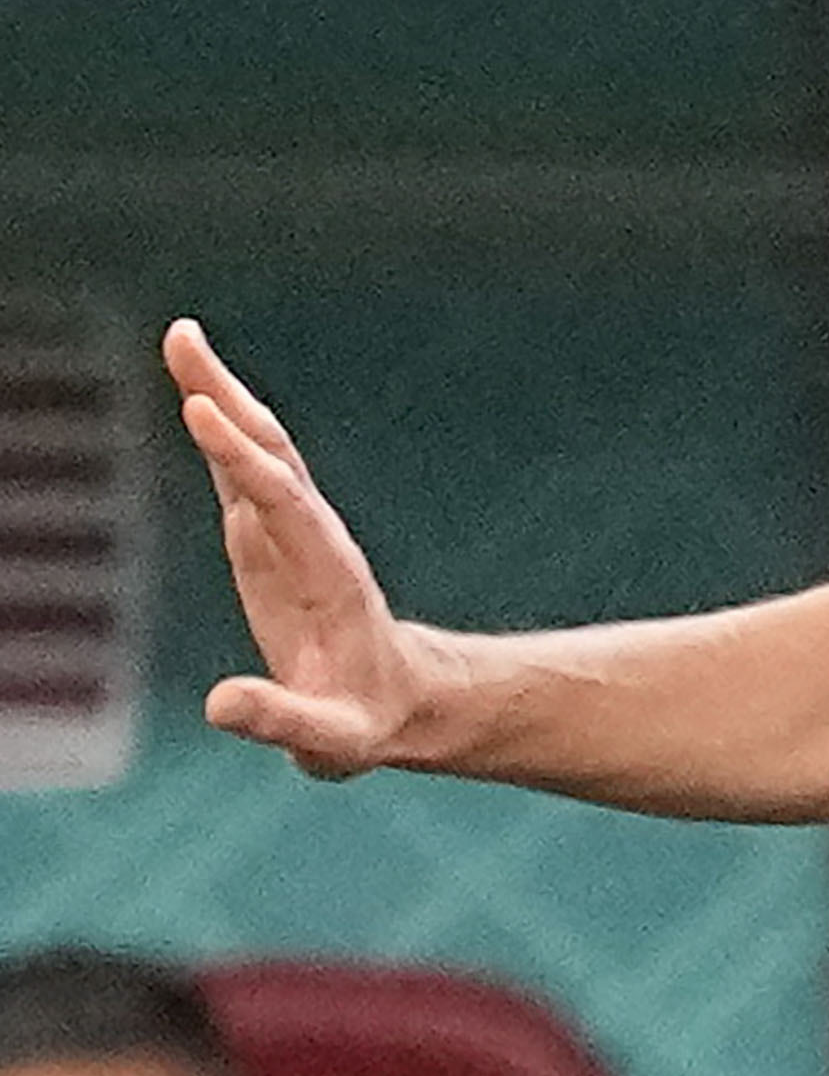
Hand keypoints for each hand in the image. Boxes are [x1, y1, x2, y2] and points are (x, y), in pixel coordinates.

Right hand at [162, 319, 436, 777]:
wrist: (399, 707)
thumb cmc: (364, 725)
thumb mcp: (330, 739)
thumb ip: (281, 722)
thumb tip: (221, 705)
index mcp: (327, 576)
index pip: (281, 503)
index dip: (240, 459)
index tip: (202, 413)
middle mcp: (312, 540)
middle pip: (269, 455)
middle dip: (227, 398)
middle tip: (184, 336)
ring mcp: (291, 536)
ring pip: (255, 454)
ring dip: (219, 398)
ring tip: (182, 340)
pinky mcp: (271, 543)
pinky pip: (240, 475)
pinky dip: (216, 434)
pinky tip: (195, 397)